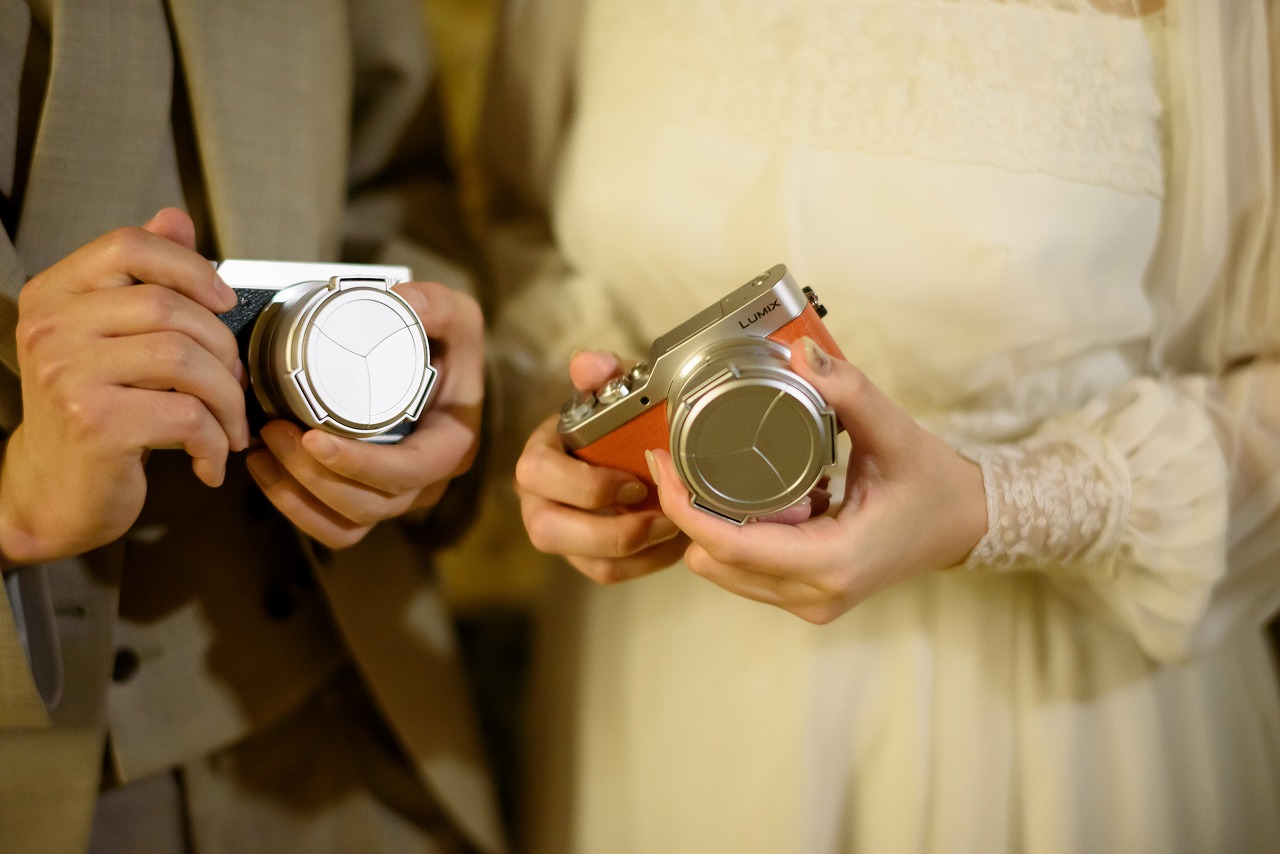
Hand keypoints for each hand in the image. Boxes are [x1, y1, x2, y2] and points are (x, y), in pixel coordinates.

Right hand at [0, 208, 246, 562]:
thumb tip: (176, 219)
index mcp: (55, 296)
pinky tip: (211, 458)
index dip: (190, 266)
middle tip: (234, 382)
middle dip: (223, 347)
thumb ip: (143, 278)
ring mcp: (68, 376)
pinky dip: (215, 441)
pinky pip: (187, 416)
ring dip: (227, 399)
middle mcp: (52, 329)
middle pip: (170, 307)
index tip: (224, 300)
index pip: (129, 246)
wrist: (56, 491)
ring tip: (229, 425)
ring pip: (186, 360)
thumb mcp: (113, 338)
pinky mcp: (95, 424)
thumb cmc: (95, 412)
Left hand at [245, 281, 483, 549]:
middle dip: (312, 476)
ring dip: (296, 496)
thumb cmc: (451, 347)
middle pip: (368, 504)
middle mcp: (427, 483)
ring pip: (345, 524)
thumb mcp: (456, 318)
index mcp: (452, 447)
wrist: (444, 371)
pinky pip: (331, 527)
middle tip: (274, 430)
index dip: (358, 465)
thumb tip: (395, 299)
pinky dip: (294, 508)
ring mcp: (397, 498)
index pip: (406, 472)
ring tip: (262, 449)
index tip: (313, 437)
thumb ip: (433, 304)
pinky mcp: (368, 501)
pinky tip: (265, 470)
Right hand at [514, 350, 686, 583]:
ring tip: (675, 529)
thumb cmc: (617, 419)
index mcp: (539, 456)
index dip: (585, 485)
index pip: (536, 474)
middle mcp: (538, 500)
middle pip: (548, 531)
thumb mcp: (614, 391)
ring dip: (635, 552)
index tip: (635, 483)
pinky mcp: (584, 557)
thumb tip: (589, 364)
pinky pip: (608, 573)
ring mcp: (560, 534)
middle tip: (661, 516)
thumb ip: (603, 373)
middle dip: (610, 530)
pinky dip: (645, 564)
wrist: (632, 446)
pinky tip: (673, 543)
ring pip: (584, 562)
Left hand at [645, 337, 987, 623]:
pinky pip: (746, 572)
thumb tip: (801, 353)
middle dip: (694, 512)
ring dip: (716, 526)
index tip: (664, 463)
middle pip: (714, 560)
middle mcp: (816, 594)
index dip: (683, 506)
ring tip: (746, 481)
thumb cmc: (934, 484)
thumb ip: (849, 391)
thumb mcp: (895, 432)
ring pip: (724, 570)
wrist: (966, 524)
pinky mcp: (807, 598)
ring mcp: (810, 602)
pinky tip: (766, 503)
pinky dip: (739, 537)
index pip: (729, 545)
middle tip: (696, 460)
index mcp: (834, 561)